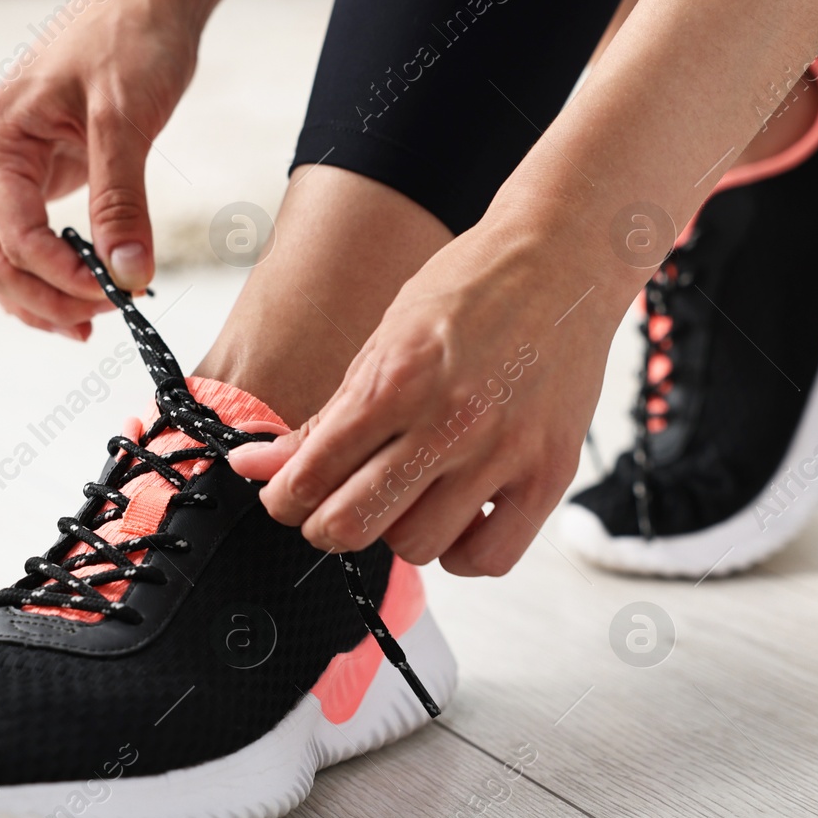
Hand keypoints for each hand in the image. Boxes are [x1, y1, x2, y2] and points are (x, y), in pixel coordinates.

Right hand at [0, 0, 196, 338]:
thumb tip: (128, 273)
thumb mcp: (126, 121)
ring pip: (3, 261)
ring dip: (42, 299)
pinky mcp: (34, 178)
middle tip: (108, 316)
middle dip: (48, 299)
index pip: (15, 239)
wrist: (140, 1)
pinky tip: (85, 297)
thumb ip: (122, 201)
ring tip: (94, 321)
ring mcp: (7, 171)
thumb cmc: (129, 42)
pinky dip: (50, 276)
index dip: (62, 278)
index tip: (118, 295)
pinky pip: (27, 243)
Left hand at [229, 220, 627, 575]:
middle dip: (326, 525)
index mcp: (398, 379)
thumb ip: (327, 416)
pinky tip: (458, 514)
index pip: (311, 476)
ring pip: (418, 548)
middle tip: (334, 506)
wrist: (562, 258)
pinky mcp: (550, 474)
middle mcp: (451, 422)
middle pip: (354, 525)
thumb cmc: (471, 289)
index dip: (283, 499)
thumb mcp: (384, 339)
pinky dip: (463, 550)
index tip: (287, 496)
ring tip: (409, 496)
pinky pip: (489, 558)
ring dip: (400, 531)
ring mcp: (505, 452)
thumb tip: (254, 467)